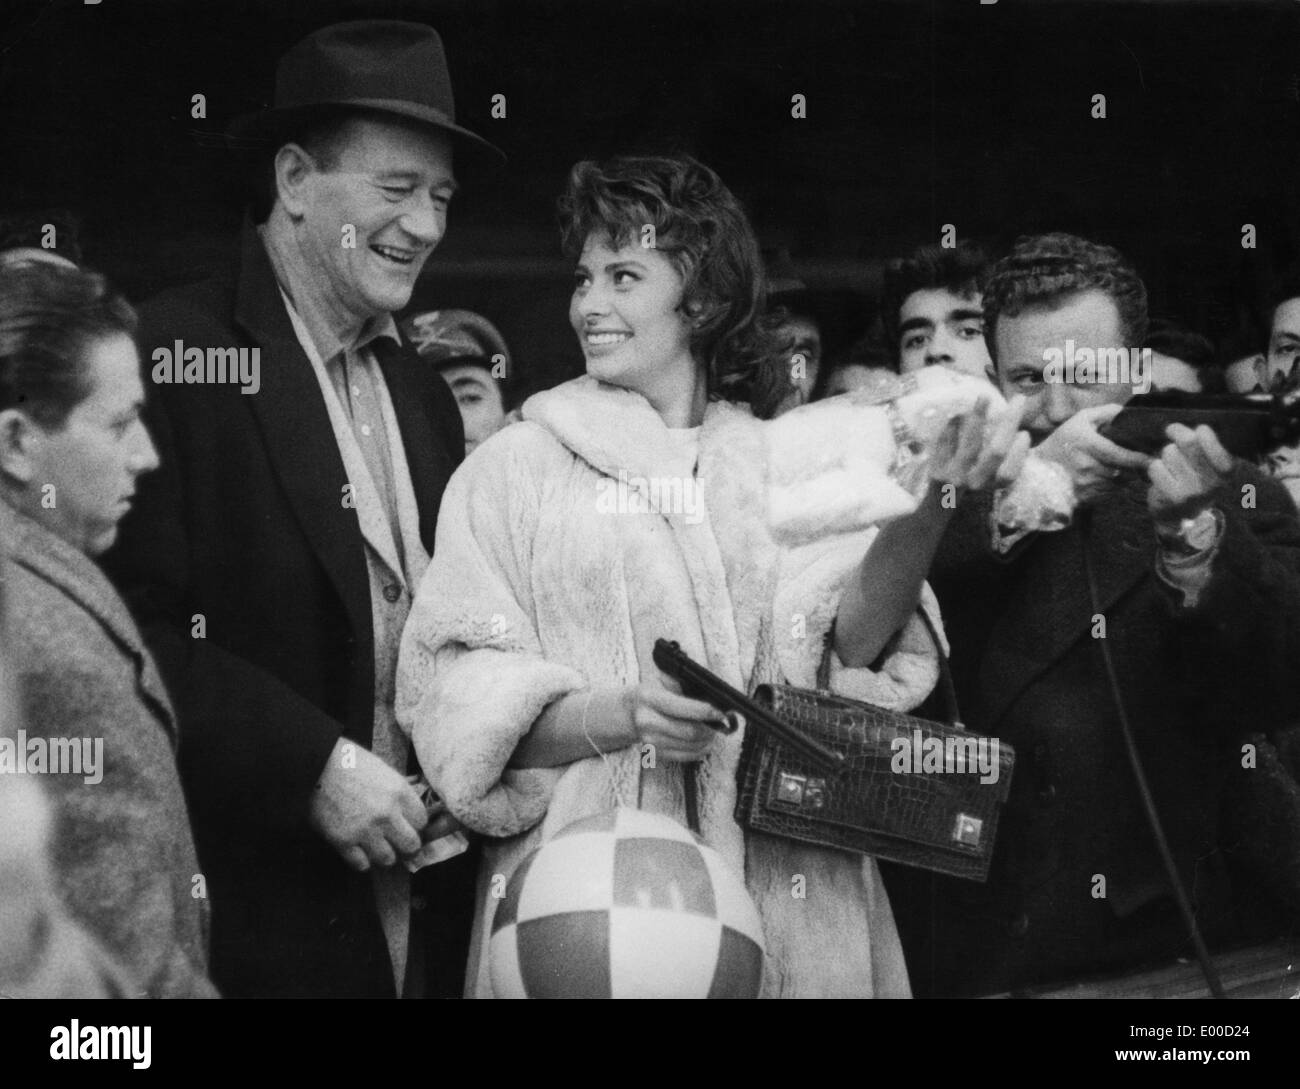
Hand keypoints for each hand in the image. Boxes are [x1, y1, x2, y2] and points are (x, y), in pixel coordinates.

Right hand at [308, 739, 427, 872]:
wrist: (315, 766)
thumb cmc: (349, 763)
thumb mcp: (383, 771)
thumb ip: (398, 793)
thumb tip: (409, 812)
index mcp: (399, 791)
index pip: (422, 821)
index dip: (416, 826)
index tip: (409, 826)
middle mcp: (386, 813)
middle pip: (411, 845)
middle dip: (406, 845)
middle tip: (398, 843)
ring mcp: (365, 829)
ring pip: (388, 859)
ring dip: (384, 854)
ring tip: (376, 846)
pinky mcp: (343, 841)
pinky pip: (362, 865)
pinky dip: (362, 860)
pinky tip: (358, 850)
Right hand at [621, 682, 725, 762]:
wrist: (628, 712)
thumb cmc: (653, 692)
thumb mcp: (663, 679)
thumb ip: (686, 683)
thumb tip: (716, 694)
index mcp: (649, 697)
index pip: (683, 708)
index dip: (707, 712)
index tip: (722, 712)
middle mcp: (647, 721)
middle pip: (690, 731)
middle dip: (711, 728)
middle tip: (720, 723)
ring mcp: (650, 741)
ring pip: (691, 746)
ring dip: (708, 740)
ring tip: (713, 730)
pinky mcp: (655, 754)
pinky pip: (686, 757)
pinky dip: (700, 750)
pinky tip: (704, 741)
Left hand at [928, 393, 1030, 495]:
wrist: (937, 505)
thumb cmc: (969, 484)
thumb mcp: (989, 477)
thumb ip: (1001, 458)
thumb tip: (1017, 430)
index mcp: (993, 485)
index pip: (1010, 472)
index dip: (1019, 454)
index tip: (1024, 433)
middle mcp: (975, 483)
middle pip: (997, 451)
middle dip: (1009, 422)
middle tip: (1019, 399)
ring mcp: (955, 477)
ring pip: (970, 445)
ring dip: (979, 418)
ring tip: (985, 397)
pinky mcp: (936, 471)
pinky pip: (945, 444)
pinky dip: (952, 427)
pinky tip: (958, 414)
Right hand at [1032, 403, 1151, 504]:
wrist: (1037, 473)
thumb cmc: (1061, 443)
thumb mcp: (1079, 421)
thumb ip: (1104, 413)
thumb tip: (1126, 412)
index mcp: (1088, 444)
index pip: (1123, 455)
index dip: (1140, 458)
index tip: (1150, 457)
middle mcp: (1088, 465)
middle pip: (1125, 471)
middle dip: (1136, 468)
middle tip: (1142, 462)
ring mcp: (1088, 484)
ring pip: (1120, 483)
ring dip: (1125, 477)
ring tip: (1122, 469)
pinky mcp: (1088, 498)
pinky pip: (1111, 493)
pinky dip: (1113, 487)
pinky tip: (1106, 479)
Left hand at [1147, 423, 1233, 528]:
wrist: (1179, 515)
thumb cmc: (1193, 479)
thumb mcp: (1207, 464)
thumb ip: (1201, 444)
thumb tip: (1175, 429)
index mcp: (1227, 471)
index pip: (1213, 440)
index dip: (1201, 430)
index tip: (1197, 430)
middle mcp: (1214, 482)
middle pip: (1188, 442)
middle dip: (1177, 432)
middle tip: (1171, 430)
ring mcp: (1194, 491)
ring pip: (1169, 453)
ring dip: (1166, 454)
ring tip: (1170, 464)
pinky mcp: (1174, 498)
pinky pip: (1155, 467)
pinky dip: (1155, 467)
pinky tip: (1161, 476)